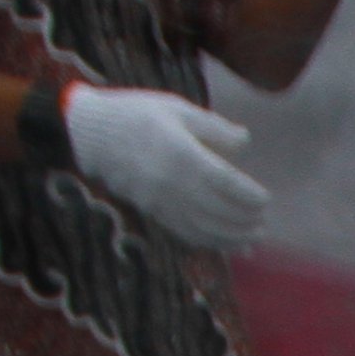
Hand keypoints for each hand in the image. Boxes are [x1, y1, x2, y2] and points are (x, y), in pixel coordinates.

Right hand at [63, 85, 269, 249]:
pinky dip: (209, 242)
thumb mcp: (177, 109)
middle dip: (244, 220)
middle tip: (263, 222)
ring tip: (254, 238)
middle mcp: (170, 181)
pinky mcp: (149, 210)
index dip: (247, 195)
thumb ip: (213, 128)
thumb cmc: (138, 114)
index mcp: (180, 152)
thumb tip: (245, 142)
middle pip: (216, 210)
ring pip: (201, 227)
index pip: (224, 182)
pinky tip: (228, 246)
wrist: (89, 133)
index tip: (264, 199)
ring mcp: (158, 199)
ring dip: (232, 238)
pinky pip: (183, 232)